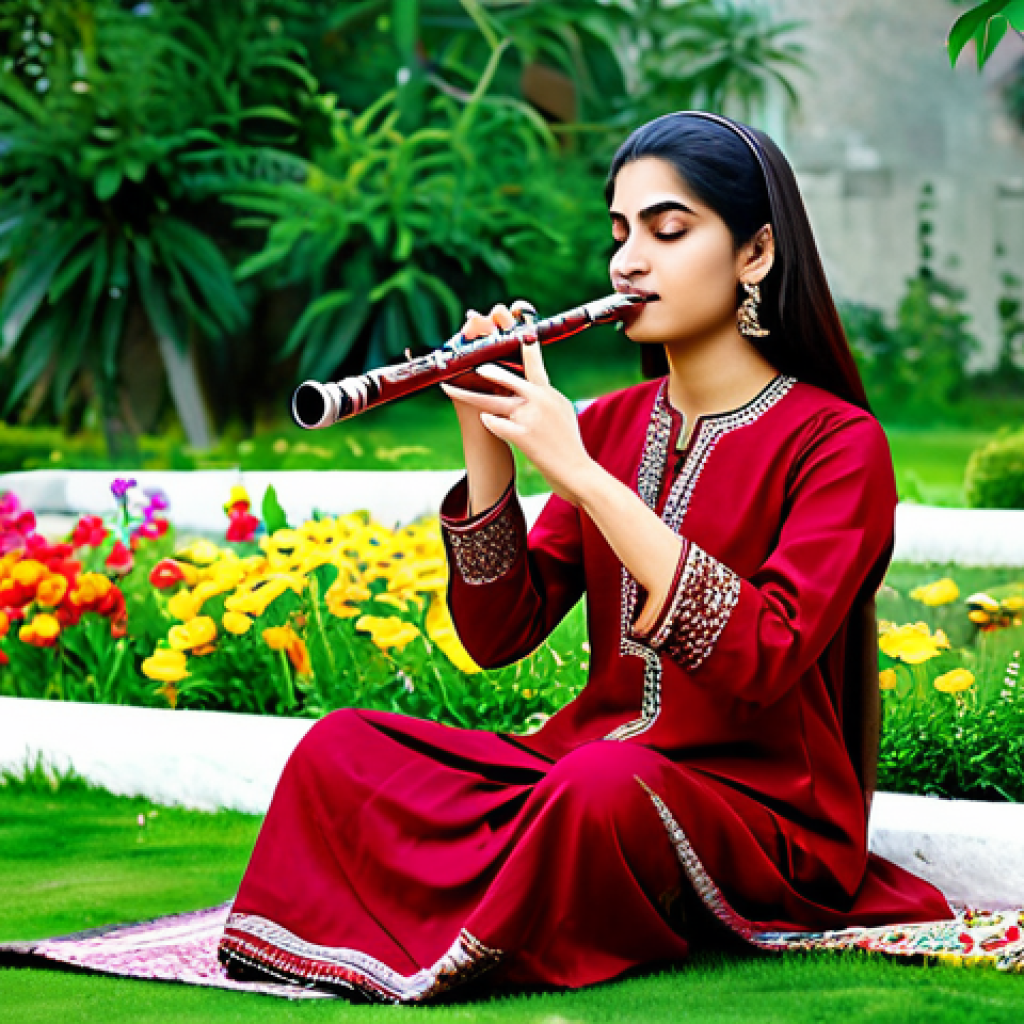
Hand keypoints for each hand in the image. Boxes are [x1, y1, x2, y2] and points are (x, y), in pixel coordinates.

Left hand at [440, 328, 594, 505]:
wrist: (576, 470)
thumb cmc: (568, 444)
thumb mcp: (562, 412)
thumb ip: (545, 398)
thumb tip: (532, 388)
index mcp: (548, 393)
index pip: (534, 364)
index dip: (525, 349)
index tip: (519, 334)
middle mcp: (538, 399)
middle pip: (504, 379)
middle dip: (484, 372)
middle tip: (470, 367)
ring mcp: (528, 416)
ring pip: (491, 401)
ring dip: (467, 395)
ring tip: (450, 389)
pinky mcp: (521, 435)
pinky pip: (495, 424)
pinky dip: (489, 423)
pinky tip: (485, 421)